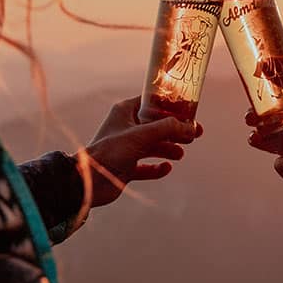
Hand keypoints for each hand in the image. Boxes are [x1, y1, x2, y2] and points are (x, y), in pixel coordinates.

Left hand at [85, 95, 200, 207]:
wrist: (88, 180)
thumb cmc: (110, 151)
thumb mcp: (142, 135)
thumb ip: (168, 128)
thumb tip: (190, 126)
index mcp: (125, 112)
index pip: (153, 102)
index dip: (171, 106)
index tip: (189, 110)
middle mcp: (126, 128)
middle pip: (157, 125)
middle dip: (175, 130)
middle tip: (194, 134)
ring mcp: (126, 148)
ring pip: (154, 145)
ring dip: (169, 149)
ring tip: (180, 153)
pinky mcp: (126, 167)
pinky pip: (147, 166)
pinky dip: (157, 168)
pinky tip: (166, 168)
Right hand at [247, 87, 282, 202]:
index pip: (278, 106)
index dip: (266, 100)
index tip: (260, 97)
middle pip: (264, 122)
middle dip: (254, 118)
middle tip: (252, 118)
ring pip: (264, 141)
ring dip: (257, 138)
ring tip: (257, 137)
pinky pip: (278, 163)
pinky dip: (281, 161)